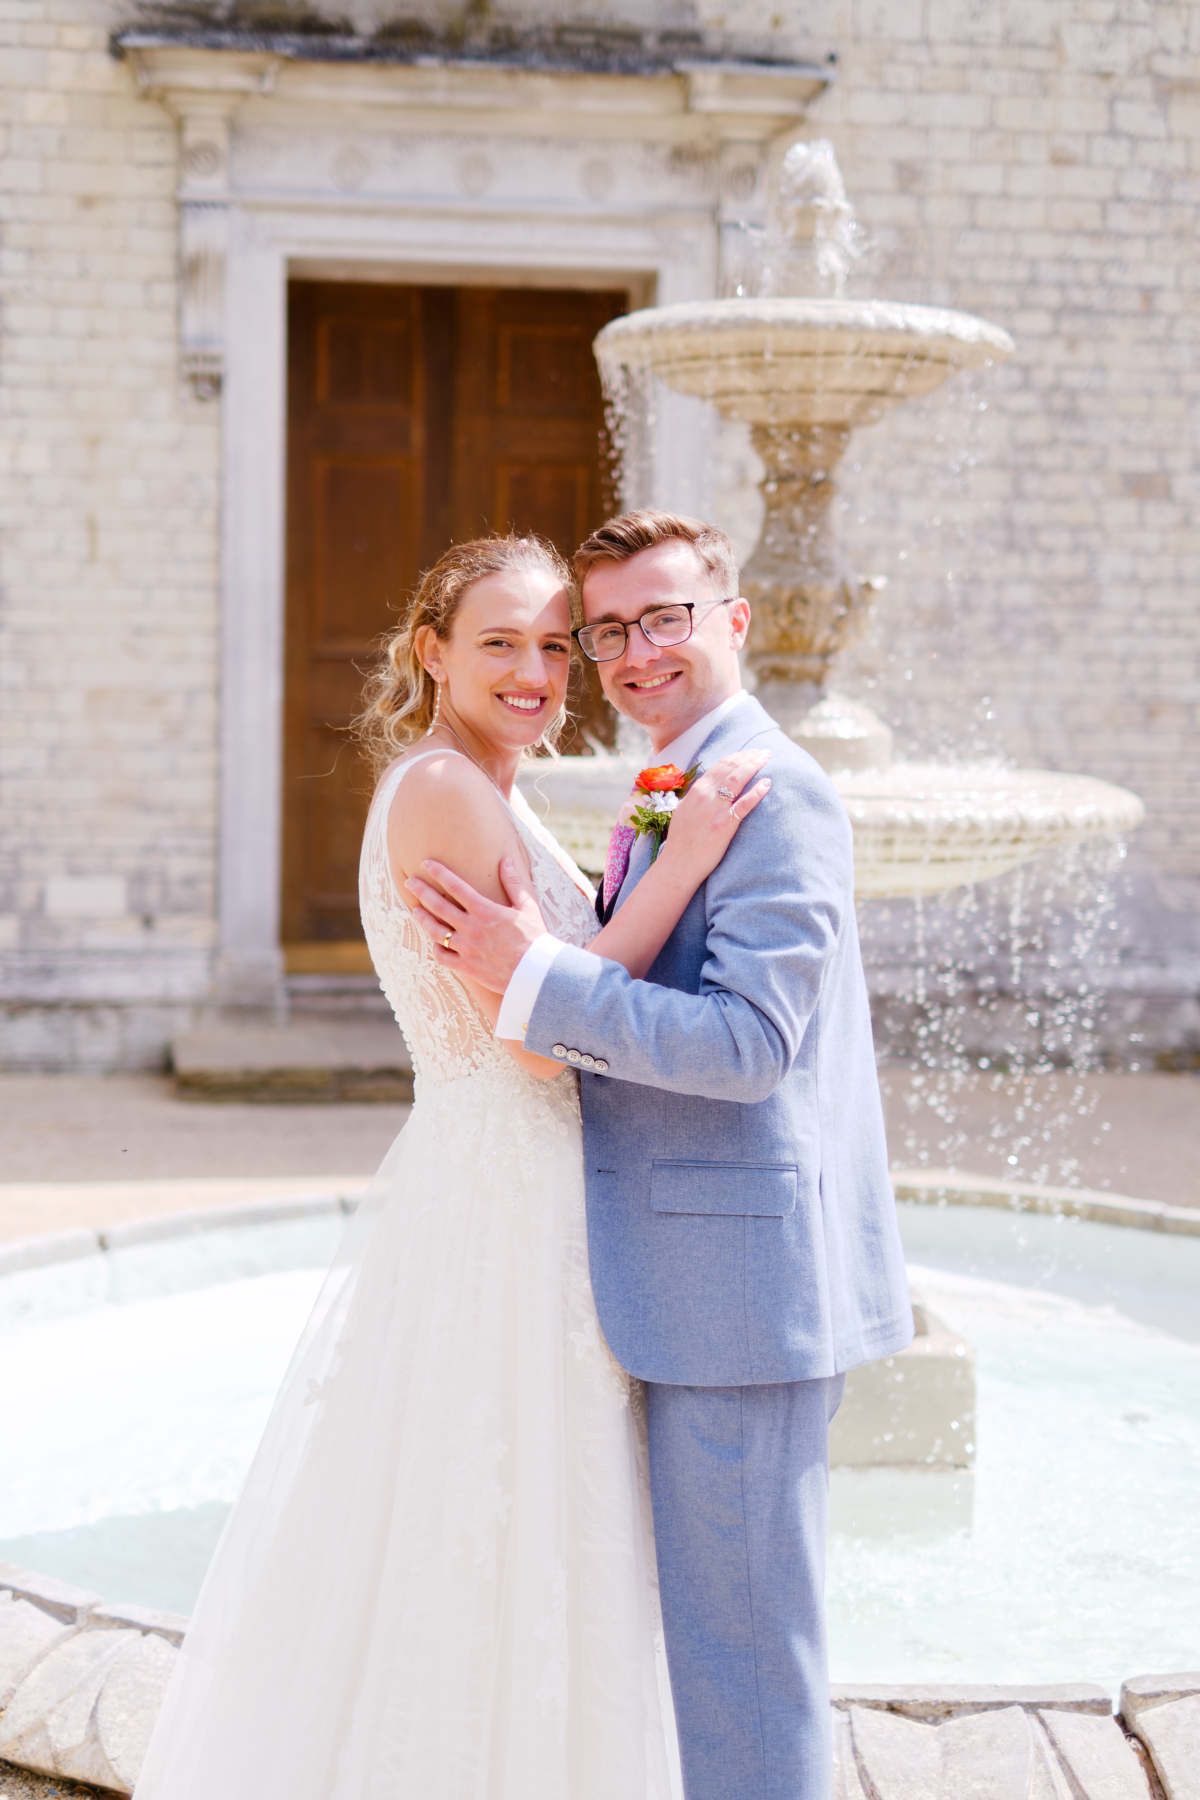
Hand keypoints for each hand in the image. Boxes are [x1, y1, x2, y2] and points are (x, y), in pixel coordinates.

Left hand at [403, 856, 547, 992]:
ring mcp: (466, 948)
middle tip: (409, 882)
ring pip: (435, 931)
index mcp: (485, 910)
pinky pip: (442, 957)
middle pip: (438, 906)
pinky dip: (436, 949)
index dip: (439, 873)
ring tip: (415, 910)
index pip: (456, 886)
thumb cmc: (535, 937)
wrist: (536, 973)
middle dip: (421, 891)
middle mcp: (471, 928)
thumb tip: (506, 861)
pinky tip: (434, 942)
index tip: (426, 863)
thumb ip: (513, 883)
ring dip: (422, 918)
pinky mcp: (466, 966)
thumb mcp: (527, 906)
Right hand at [657, 750, 770, 882]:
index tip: (749, 752)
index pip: (720, 766)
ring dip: (754, 766)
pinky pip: (745, 804)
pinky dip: (757, 792)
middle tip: (764, 751)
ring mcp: (716, 810)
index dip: (737, 756)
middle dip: (749, 757)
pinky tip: (767, 783)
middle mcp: (706, 796)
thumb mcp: (684, 810)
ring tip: (767, 758)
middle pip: (731, 768)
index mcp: (696, 791)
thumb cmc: (681, 840)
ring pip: (738, 779)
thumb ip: (696, 796)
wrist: (679, 863)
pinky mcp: (725, 825)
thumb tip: (707, 785)